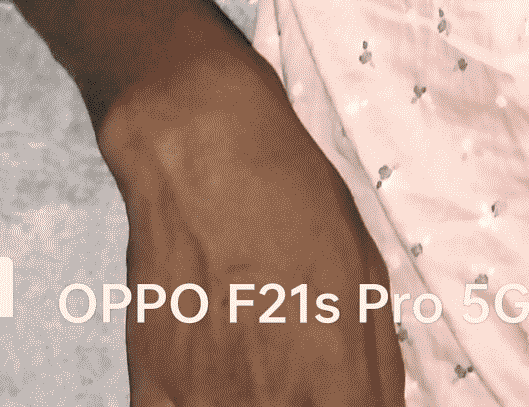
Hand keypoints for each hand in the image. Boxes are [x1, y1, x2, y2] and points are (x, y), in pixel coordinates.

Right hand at [98, 18, 407, 405]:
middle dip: (304, 398)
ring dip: (250, 401)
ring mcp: (207, 399)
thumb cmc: (296, 198)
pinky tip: (209, 375)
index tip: (341, 391)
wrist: (204, 147)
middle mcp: (273, 400)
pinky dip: (194, 405)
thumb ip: (376, 360)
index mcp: (338, 376)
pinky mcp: (151, 388)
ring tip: (255, 359)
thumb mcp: (366, 270)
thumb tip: (377, 406)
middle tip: (296, 363)